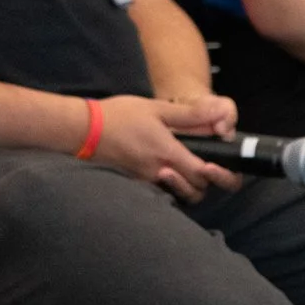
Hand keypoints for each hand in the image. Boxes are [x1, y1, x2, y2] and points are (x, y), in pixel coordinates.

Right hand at [88, 95, 242, 202]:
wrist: (84, 129)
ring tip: (190, 169)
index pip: (203, 175)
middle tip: (210, 167)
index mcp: (167, 153)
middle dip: (208, 182)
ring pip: (179, 195)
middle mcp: (158, 172)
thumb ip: (189, 116)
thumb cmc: (119, 115)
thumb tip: (218, 115)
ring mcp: (146, 180)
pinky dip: (172, 185)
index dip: (219, 174)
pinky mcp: (136, 183)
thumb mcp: (156, 109)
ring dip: (189, 187)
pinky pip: (162, 191)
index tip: (221, 165)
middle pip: (195, 191)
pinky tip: (171, 171)